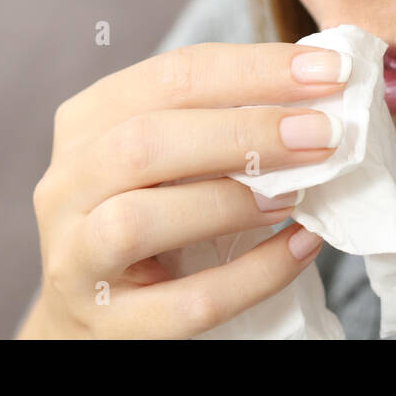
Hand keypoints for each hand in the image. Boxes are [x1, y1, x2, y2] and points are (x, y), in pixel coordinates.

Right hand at [16, 41, 350, 337]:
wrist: (87, 318)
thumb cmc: (144, 214)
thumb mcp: (162, 157)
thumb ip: (217, 121)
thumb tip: (314, 93)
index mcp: (86, 124)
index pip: (170, 77)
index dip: (254, 69)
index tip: (329, 70)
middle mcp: (66, 186)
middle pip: (145, 141)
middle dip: (245, 131)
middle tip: (323, 132)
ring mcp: (78, 260)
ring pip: (139, 220)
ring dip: (230, 201)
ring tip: (297, 195)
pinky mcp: (110, 326)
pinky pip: (187, 302)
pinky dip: (253, 274)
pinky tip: (301, 248)